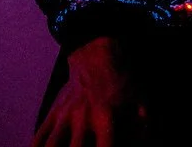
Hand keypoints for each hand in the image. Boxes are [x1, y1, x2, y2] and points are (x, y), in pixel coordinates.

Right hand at [32, 37, 148, 146]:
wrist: (95, 53)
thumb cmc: (119, 79)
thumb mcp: (138, 97)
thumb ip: (143, 123)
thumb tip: (150, 143)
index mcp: (105, 114)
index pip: (105, 145)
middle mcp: (83, 115)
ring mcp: (65, 113)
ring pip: (53, 143)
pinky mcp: (54, 110)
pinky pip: (40, 133)